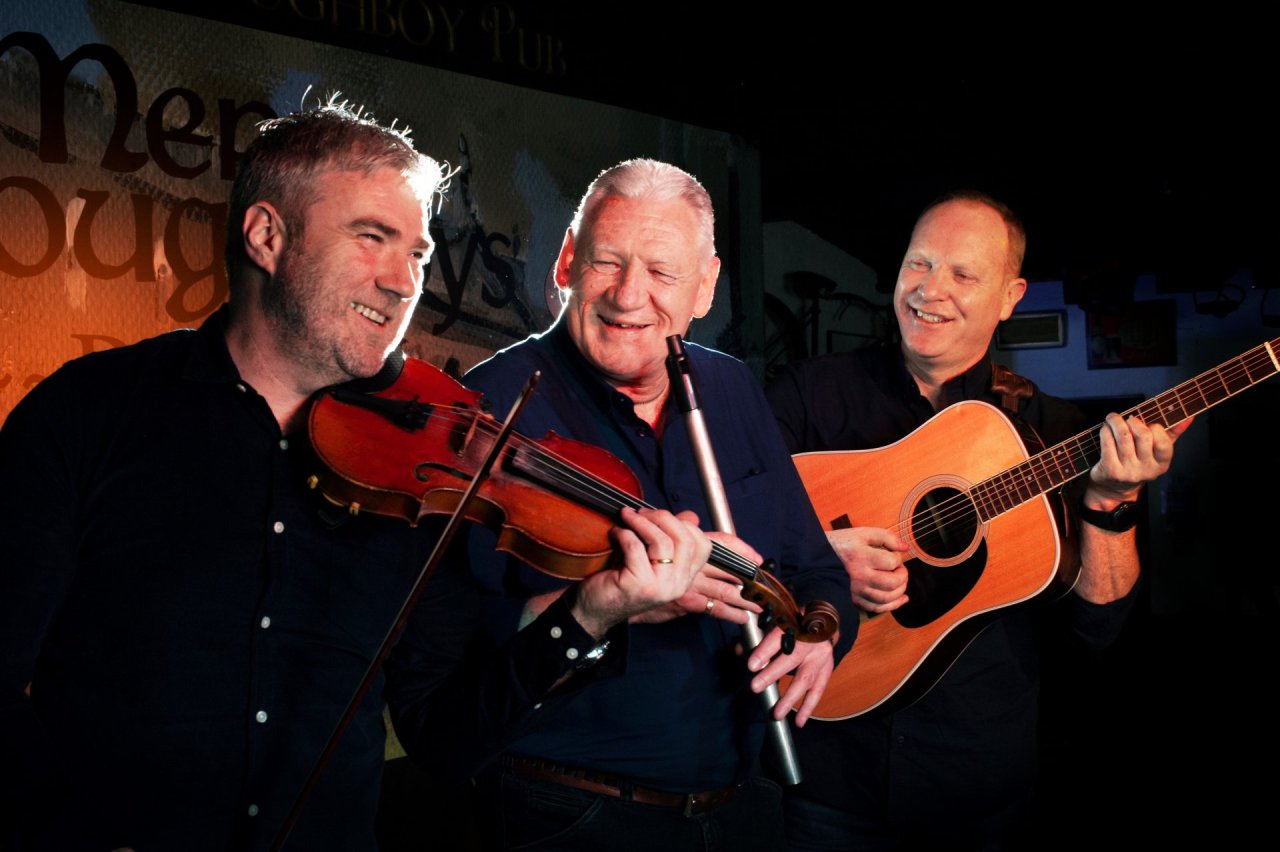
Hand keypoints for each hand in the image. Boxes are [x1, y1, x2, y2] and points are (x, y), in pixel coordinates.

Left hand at [570, 507, 710, 637]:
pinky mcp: (640, 586)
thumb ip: (669, 538)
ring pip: (663, 542)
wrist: (594, 610)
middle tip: (640, 512)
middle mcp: (678, 585)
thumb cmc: (620, 581)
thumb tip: (690, 515)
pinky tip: (615, 533)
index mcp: (684, 579)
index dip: (682, 523)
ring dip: (641, 522)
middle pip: (685, 539)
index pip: (702, 545)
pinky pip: (636, 548)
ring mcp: (660, 588)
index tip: (657, 516)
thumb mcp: (650, 558)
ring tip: (626, 517)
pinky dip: (624, 534)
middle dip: (661, 517)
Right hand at [630, 530, 763, 626]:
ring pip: (724, 588)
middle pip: (727, 565)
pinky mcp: (680, 600)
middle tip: (765, 585)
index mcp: (683, 548)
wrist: (606, 593)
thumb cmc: (624, 567)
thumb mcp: (649, 546)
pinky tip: (741, 619)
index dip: (739, 547)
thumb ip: (675, 533)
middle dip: (748, 576)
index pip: (718, 542)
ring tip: (760, 605)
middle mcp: (687, 563)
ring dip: (744, 597)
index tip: (756, 557)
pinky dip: (728, 613)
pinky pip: (711, 608)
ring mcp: (685, 582)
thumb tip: (693, 518)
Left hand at [745, 626, 834, 726]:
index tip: (751, 665)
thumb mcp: (775, 624)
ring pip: (805, 678)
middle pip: (791, 658)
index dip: (764, 651)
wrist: (823, 623)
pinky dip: (808, 707)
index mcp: (795, 625)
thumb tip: (739, 651)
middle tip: (755, 687)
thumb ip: (756, 638)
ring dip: (790, 698)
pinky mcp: (827, 669)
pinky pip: (818, 690)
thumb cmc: (793, 624)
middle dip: (772, 674)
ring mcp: (821, 656)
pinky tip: (800, 722)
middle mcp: (810, 641)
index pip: (778, 637)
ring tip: (777, 714)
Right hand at [827, 527, 909, 612]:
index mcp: (861, 556)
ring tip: (900, 581)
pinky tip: (901, 599)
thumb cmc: (842, 544)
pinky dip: (893, 605)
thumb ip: (886, 537)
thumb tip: (905, 548)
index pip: (891, 562)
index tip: (893, 554)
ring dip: (900, 591)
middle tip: (899, 569)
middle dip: (902, 576)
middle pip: (892, 583)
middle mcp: (859, 576)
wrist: (818, 557)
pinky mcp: (854, 599)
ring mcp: (856, 590)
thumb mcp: (862, 533)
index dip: (898, 558)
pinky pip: (877, 608)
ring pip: (886, 598)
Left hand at [1086, 413, 1190, 507]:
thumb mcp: (1157, 452)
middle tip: (1129, 419)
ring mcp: (1128, 470)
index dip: (1155, 428)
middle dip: (1134, 421)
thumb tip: (1188, 418)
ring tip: (1113, 419)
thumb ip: (1173, 434)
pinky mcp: (1111, 469)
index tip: (1147, 424)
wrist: (1114, 487)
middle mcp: (1146, 469)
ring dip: (1116, 421)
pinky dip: (1106, 430)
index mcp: (1162, 464)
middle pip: (1142, 435)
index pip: (1163, 442)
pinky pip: (1107, 441)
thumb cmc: (1137, 463)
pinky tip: (1106, 429)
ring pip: (1123, 435)